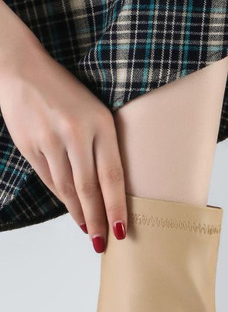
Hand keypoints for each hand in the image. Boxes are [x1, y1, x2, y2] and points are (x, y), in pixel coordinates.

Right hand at [0, 40, 127, 251]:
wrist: (21, 69)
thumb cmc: (67, 93)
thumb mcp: (97, 112)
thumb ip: (104, 145)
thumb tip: (112, 188)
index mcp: (101, 124)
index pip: (112, 176)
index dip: (117, 207)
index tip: (122, 230)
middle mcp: (75, 134)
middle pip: (89, 188)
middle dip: (97, 219)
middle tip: (103, 242)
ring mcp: (49, 140)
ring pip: (66, 188)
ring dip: (78, 213)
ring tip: (89, 231)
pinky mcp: (29, 145)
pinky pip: (49, 179)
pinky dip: (61, 197)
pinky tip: (71, 209)